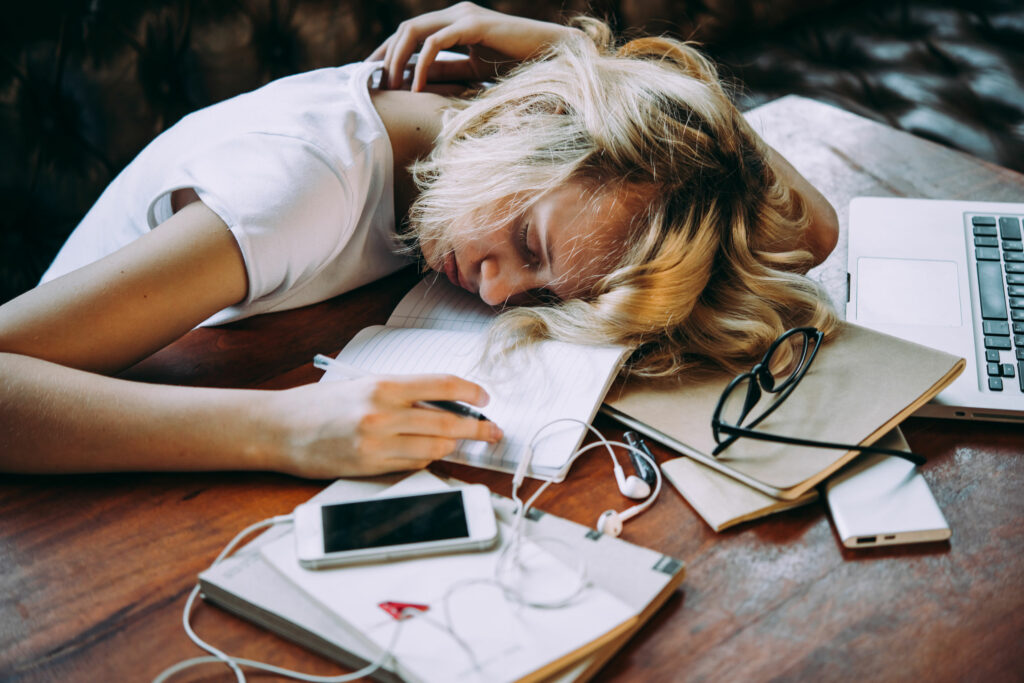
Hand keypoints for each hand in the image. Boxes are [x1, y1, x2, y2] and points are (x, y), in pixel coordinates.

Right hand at [264, 373, 502, 477]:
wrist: (279, 429)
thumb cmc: (320, 404)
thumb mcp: (363, 385)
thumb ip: (402, 392)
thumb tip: (445, 402)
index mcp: (382, 386)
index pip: (442, 385)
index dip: (471, 392)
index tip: (485, 398)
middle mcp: (382, 413)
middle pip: (447, 422)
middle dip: (477, 428)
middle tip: (493, 429)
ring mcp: (377, 443)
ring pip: (435, 447)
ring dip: (455, 445)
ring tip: (465, 440)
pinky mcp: (370, 466)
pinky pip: (415, 464)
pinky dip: (431, 458)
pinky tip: (435, 452)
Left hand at [369, 2, 577, 90]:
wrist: (556, 59)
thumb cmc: (521, 70)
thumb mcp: (474, 76)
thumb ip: (447, 76)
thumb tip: (416, 88)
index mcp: (455, 26)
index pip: (411, 37)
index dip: (387, 57)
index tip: (372, 81)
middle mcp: (456, 16)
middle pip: (404, 30)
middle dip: (384, 58)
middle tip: (375, 87)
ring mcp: (464, 16)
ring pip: (412, 31)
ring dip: (396, 60)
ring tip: (393, 89)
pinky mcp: (473, 24)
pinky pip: (434, 42)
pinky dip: (420, 65)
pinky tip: (416, 87)